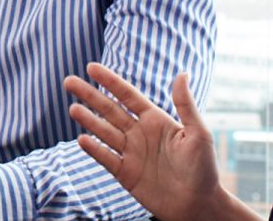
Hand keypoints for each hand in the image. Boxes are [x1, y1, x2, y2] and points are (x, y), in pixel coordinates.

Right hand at [64, 63, 233, 220]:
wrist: (198, 205)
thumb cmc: (204, 168)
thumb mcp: (199, 134)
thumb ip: (186, 105)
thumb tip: (182, 74)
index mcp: (155, 120)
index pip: (128, 96)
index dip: (109, 81)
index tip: (91, 67)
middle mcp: (140, 133)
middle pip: (109, 110)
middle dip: (90, 95)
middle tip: (69, 82)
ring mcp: (131, 153)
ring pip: (104, 132)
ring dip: (88, 120)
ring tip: (72, 108)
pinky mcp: (125, 174)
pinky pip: (106, 158)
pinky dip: (94, 149)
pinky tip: (81, 139)